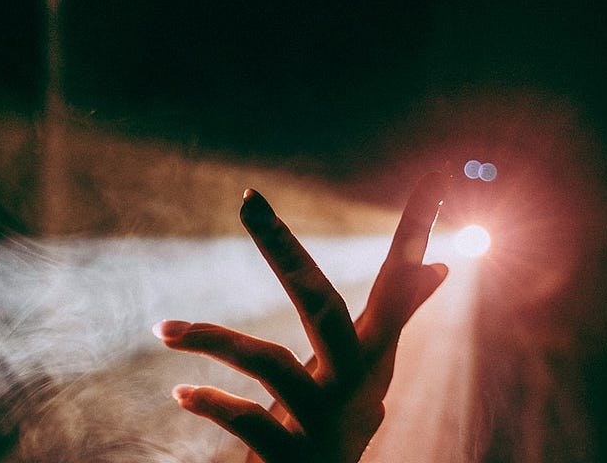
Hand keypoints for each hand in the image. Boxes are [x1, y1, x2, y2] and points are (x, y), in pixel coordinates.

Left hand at [157, 173, 448, 461]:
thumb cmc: (334, 428)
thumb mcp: (368, 372)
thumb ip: (393, 318)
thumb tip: (442, 265)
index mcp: (374, 355)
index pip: (398, 282)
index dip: (416, 230)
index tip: (435, 173)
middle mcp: (358, 384)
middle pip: (323, 305)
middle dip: (284, 249)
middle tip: (248, 200)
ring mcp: (327, 422)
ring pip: (273, 365)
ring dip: (213, 339)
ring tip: (164, 330)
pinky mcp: (297, 458)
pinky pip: (249, 420)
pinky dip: (211, 403)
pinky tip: (181, 393)